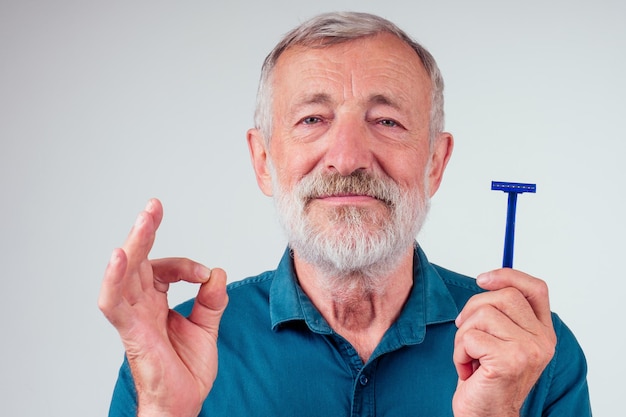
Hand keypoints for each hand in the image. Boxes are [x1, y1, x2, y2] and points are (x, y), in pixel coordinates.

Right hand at [98, 199, 227, 416]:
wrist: (181, 405)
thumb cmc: (186, 371)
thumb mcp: (206, 329)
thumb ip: (212, 300)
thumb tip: (218, 272)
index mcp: (155, 302)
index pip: (163, 269)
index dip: (185, 265)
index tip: (205, 275)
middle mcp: (140, 305)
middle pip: (138, 261)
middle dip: (146, 231)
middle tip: (154, 206)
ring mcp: (132, 317)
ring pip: (125, 273)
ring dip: (134, 244)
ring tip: (145, 219)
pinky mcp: (130, 331)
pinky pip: (113, 303)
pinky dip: (113, 280)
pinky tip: (119, 256)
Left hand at [452, 269, 555, 416]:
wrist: (486, 415)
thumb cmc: (487, 378)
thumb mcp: (500, 340)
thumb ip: (502, 314)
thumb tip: (487, 281)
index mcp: (542, 332)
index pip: (535, 289)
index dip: (508, 276)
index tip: (482, 279)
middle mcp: (541, 341)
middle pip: (504, 296)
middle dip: (473, 309)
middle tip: (466, 333)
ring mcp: (528, 350)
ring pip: (483, 315)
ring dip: (463, 336)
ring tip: (469, 357)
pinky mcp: (510, 361)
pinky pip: (470, 337)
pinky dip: (459, 353)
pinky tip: (468, 369)